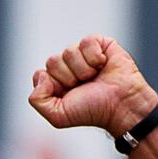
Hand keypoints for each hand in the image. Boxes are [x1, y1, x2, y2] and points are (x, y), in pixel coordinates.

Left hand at [28, 36, 157, 136]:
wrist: (120, 105)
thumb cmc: (92, 111)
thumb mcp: (58, 116)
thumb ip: (37, 100)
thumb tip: (40, 74)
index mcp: (56, 83)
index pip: (39, 75)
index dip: (53, 85)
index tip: (68, 95)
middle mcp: (67, 68)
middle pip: (52, 62)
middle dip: (68, 78)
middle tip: (84, 86)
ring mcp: (82, 55)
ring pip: (68, 52)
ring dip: (83, 70)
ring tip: (95, 78)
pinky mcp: (98, 43)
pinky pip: (85, 42)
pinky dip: (94, 57)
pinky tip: (103, 65)